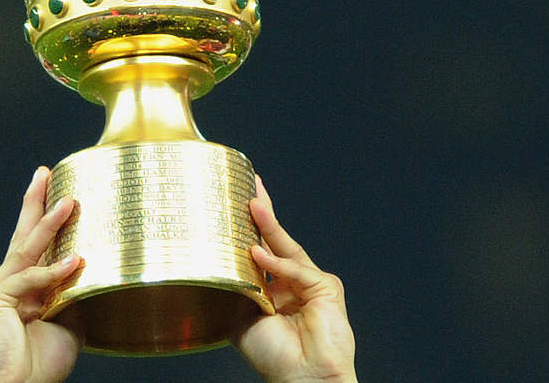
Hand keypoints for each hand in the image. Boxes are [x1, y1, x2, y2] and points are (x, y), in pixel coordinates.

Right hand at [0, 166, 82, 382]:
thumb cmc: (40, 363)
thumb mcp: (69, 321)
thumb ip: (75, 293)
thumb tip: (95, 269)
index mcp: (22, 288)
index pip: (35, 246)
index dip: (45, 218)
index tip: (58, 190)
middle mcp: (5, 283)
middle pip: (23, 235)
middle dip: (36, 202)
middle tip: (45, 173)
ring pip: (26, 248)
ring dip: (50, 223)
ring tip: (70, 202)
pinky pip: (28, 279)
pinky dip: (53, 272)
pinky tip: (74, 263)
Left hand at [235, 176, 356, 382]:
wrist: (302, 378)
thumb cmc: (274, 356)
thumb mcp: (241, 318)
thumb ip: (237, 288)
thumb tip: (220, 261)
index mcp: (274, 290)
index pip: (261, 251)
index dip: (252, 228)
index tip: (239, 200)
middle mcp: (293, 283)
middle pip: (276, 240)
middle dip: (263, 212)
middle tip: (250, 185)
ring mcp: (311, 283)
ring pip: (288, 248)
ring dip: (269, 225)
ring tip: (252, 204)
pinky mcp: (327, 287)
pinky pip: (298, 269)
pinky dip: (278, 264)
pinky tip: (257, 255)